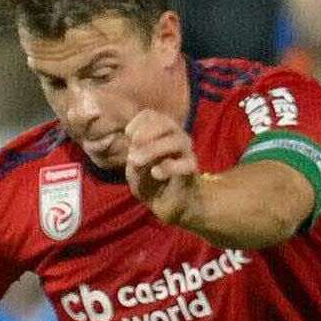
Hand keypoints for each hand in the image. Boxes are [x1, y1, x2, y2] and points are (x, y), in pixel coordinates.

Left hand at [124, 109, 198, 225]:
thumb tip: (135, 148)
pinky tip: (155, 173)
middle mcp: (175, 137)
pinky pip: (186, 163)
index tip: (127, 136)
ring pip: (176, 140)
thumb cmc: (151, 183)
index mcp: (160, 133)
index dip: (137, 122)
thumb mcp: (135, 168)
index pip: (151, 115)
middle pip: (165, 122)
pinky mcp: (192, 169)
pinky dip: (168, 167)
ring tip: (137, 161)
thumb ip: (134, 155)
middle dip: (146, 133)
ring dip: (153, 149)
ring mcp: (186, 152)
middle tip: (132, 149)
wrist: (168, 205)